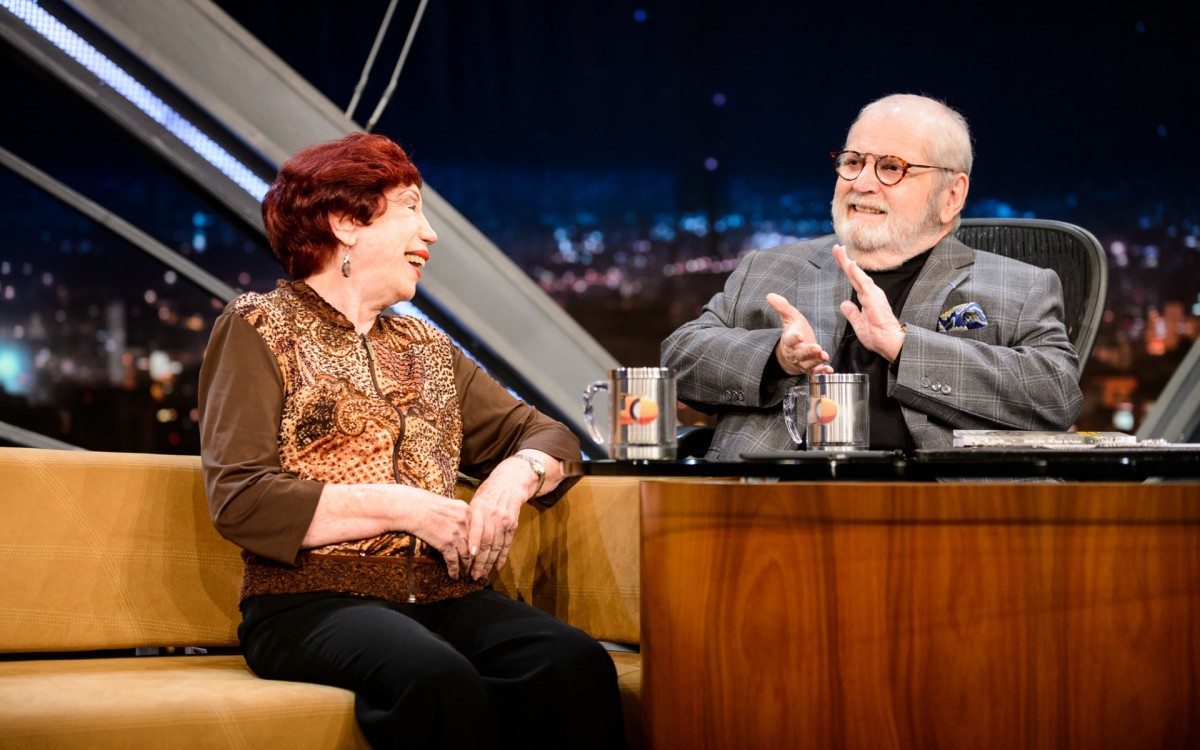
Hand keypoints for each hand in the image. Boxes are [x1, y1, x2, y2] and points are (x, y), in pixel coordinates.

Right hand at [410, 493, 471, 579]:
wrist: (411, 508)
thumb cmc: (424, 504)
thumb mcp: (447, 504)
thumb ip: (457, 514)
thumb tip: (461, 526)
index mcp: (466, 511)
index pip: (477, 531)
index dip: (478, 544)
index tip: (477, 552)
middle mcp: (465, 522)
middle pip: (474, 545)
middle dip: (474, 558)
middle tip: (474, 567)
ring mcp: (456, 533)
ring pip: (466, 555)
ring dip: (465, 567)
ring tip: (465, 574)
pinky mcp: (446, 543)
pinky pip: (453, 560)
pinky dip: (454, 570)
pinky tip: (454, 576)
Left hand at [464, 459, 530, 579]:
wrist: (509, 484)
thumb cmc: (486, 494)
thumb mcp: (474, 501)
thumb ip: (468, 519)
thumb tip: (456, 537)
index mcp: (480, 509)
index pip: (477, 528)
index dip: (474, 542)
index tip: (469, 555)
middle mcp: (493, 516)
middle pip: (488, 541)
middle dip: (480, 560)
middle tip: (473, 574)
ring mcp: (504, 521)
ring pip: (497, 545)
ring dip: (490, 562)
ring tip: (482, 574)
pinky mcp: (512, 525)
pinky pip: (507, 544)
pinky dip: (502, 556)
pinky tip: (497, 567)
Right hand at [767, 293, 832, 375]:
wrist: (792, 352)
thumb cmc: (795, 331)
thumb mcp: (790, 317)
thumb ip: (782, 307)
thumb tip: (770, 295)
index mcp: (790, 340)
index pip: (790, 339)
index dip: (794, 338)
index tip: (799, 335)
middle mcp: (796, 352)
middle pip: (800, 353)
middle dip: (808, 351)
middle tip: (816, 347)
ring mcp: (803, 361)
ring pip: (808, 363)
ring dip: (816, 361)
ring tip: (824, 356)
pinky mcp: (811, 367)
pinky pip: (816, 371)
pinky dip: (822, 371)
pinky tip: (829, 369)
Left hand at [832, 244, 904, 361]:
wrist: (889, 344)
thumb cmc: (877, 336)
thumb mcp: (858, 324)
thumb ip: (852, 313)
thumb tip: (845, 304)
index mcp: (866, 297)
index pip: (853, 279)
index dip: (845, 268)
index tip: (837, 256)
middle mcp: (870, 293)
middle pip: (854, 273)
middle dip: (844, 260)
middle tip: (836, 247)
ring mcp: (873, 295)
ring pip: (858, 275)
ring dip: (848, 263)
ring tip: (840, 251)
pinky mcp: (874, 299)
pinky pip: (864, 284)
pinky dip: (856, 273)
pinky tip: (849, 265)